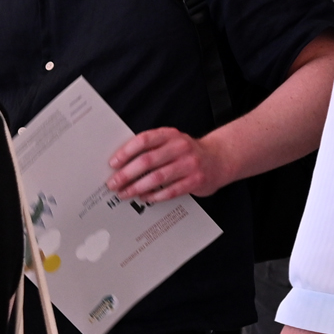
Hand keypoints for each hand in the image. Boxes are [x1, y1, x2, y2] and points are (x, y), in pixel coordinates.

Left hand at [106, 127, 229, 201]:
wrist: (219, 159)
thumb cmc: (187, 152)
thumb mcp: (171, 142)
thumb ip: (152, 147)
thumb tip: (121, 163)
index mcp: (170, 135)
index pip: (144, 140)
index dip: (126, 152)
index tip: (113, 164)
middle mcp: (180, 147)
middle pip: (147, 160)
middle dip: (126, 174)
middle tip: (113, 183)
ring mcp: (189, 164)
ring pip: (157, 177)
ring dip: (137, 187)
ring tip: (125, 193)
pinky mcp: (196, 181)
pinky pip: (170, 191)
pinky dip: (155, 196)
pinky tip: (144, 198)